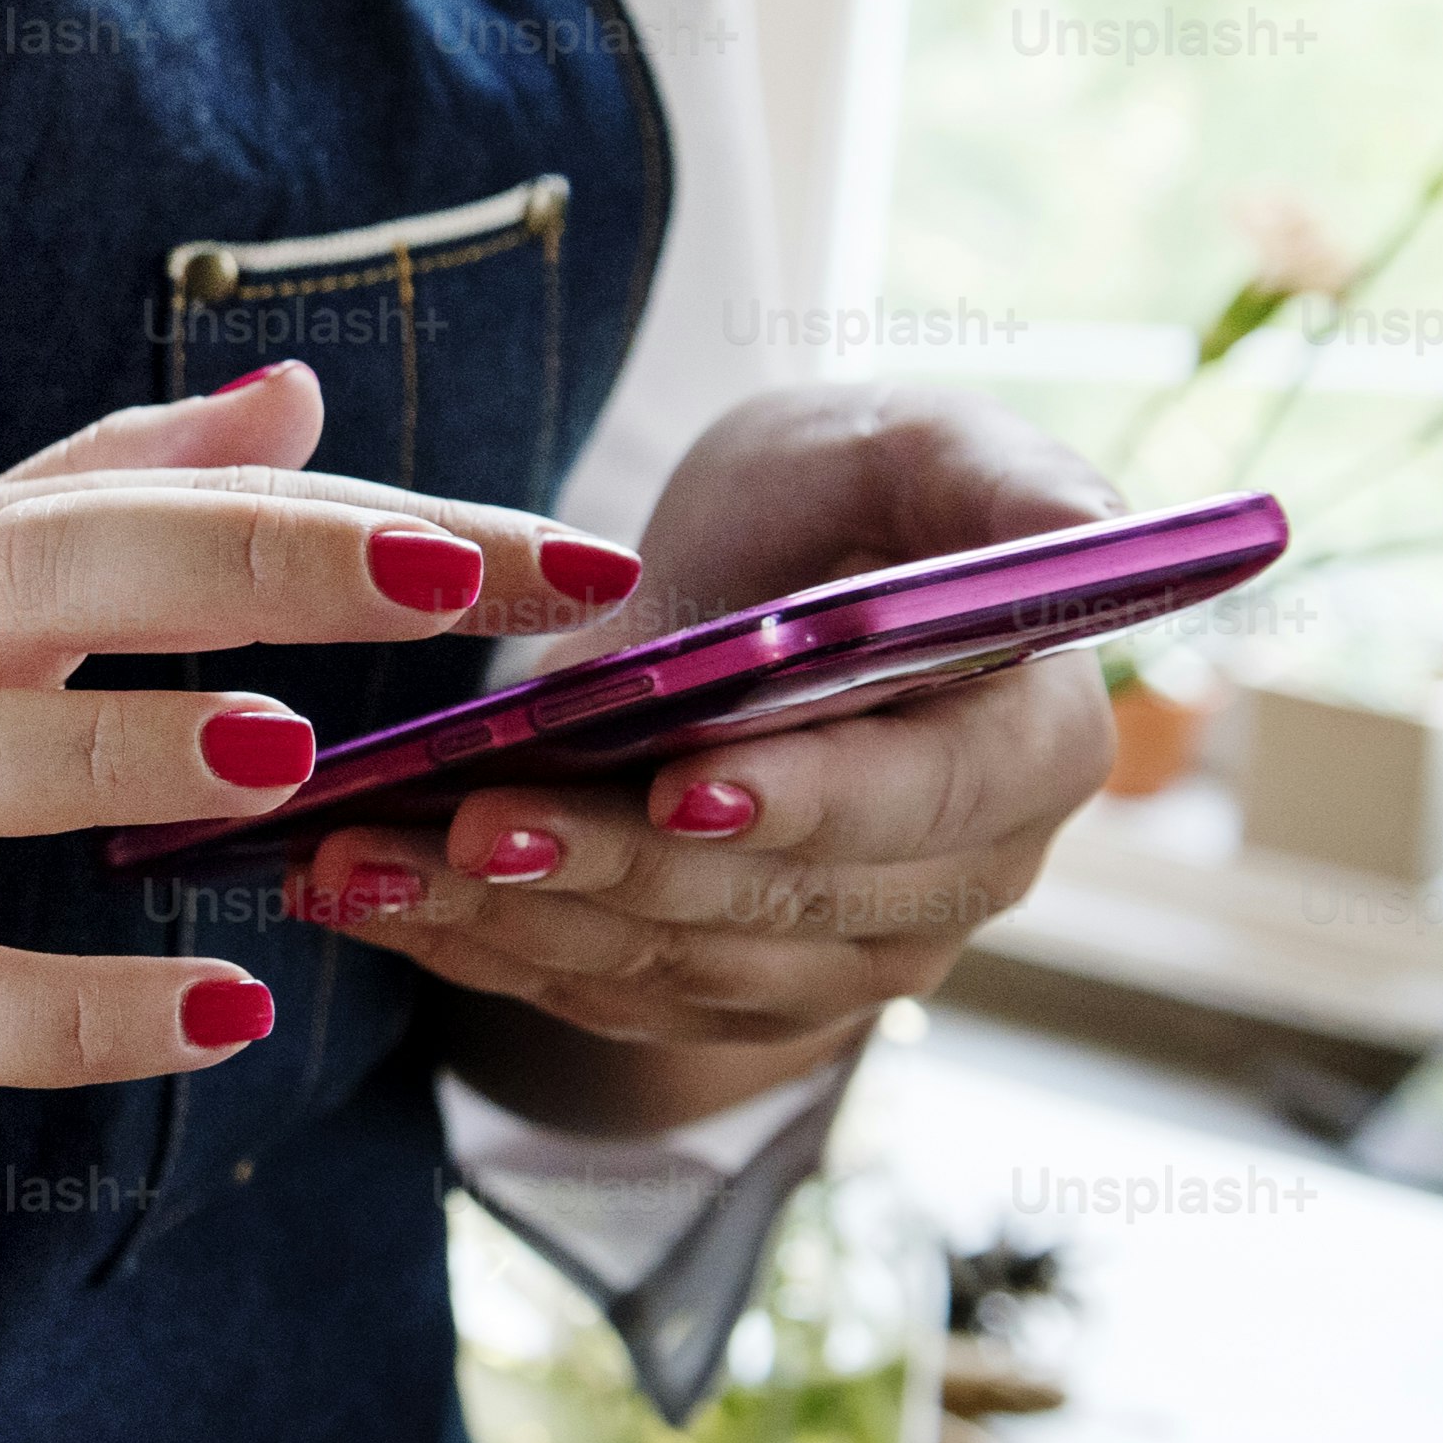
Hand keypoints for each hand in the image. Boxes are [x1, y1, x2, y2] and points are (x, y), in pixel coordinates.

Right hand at [0, 362, 638, 1152]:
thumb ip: (103, 489)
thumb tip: (289, 395)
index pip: (155, 501)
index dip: (355, 513)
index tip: (553, 547)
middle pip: (61, 565)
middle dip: (268, 561)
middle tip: (462, 580)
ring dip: (133, 746)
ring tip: (299, 753)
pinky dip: (77, 1007)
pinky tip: (218, 1016)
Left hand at [277, 385, 1122, 1127]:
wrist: (766, 588)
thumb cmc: (850, 500)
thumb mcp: (920, 451)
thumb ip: (1001, 485)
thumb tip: (1081, 527)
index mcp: (1032, 747)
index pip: (930, 799)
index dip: (811, 802)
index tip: (683, 783)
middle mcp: (955, 880)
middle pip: (777, 901)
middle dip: (611, 866)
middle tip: (467, 821)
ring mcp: (840, 955)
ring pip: (669, 964)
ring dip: (510, 920)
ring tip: (364, 860)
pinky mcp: (726, 989)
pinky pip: (597, 991)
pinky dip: (473, 948)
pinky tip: (360, 894)